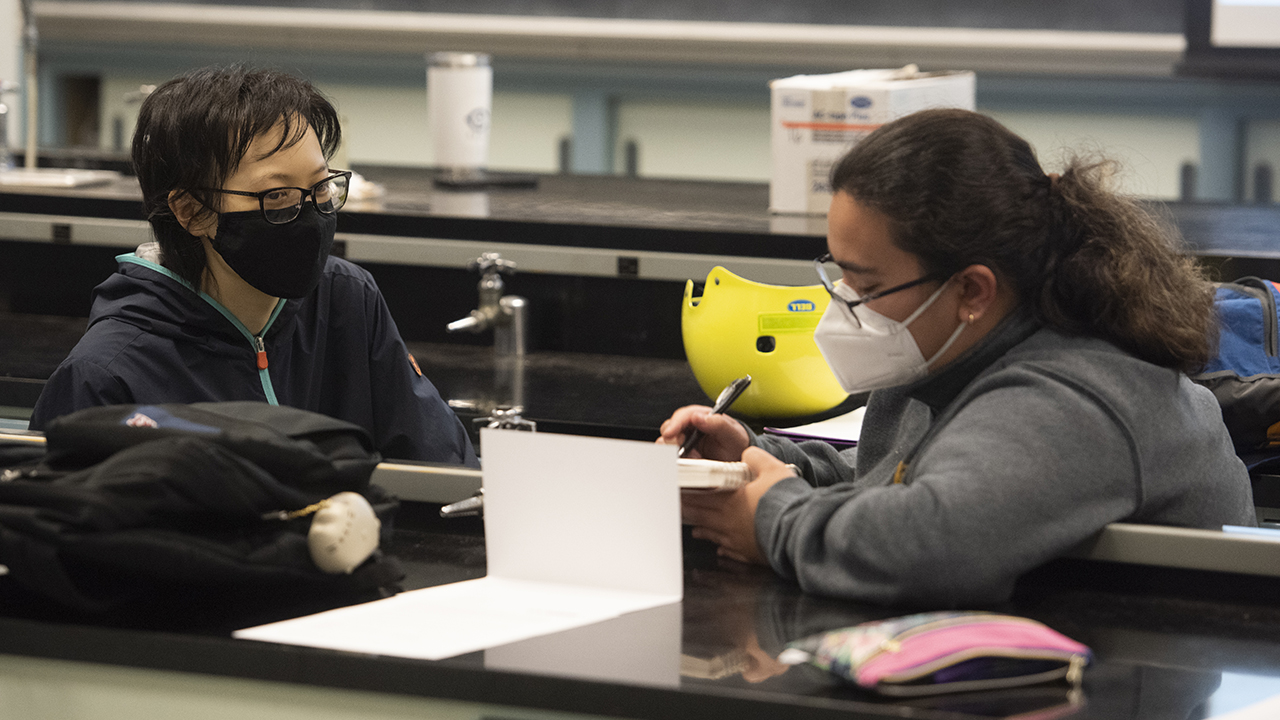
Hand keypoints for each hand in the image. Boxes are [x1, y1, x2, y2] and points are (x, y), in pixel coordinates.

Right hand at [657, 405, 750, 460]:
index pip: (682, 416)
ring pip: (666, 444)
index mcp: (701, 416)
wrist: (739, 461)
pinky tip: (688, 465)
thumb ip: (718, 423)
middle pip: (669, 429)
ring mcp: (684, 442)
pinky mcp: (683, 456)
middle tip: (680, 451)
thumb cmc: (736, 442)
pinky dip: (676, 462)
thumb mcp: (732, 433)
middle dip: (672, 440)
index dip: (674, 424)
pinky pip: (672, 457)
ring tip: (692, 459)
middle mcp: (689, 428)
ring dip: (674, 453)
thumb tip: (697, 417)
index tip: (670, 433)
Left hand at [681, 447, 797, 563]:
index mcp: (731, 500)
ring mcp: (737, 540)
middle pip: (701, 516)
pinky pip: (729, 550)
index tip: (676, 490)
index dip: (686, 492)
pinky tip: (719, 547)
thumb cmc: (785, 502)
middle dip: (687, 511)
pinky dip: (721, 547)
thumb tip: (746, 454)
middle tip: (676, 509)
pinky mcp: (748, 553)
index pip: (701, 495)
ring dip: (701, 529)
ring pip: (712, 534)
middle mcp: (729, 522)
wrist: (798, 530)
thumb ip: (755, 457)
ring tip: (693, 529)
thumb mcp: (772, 468)